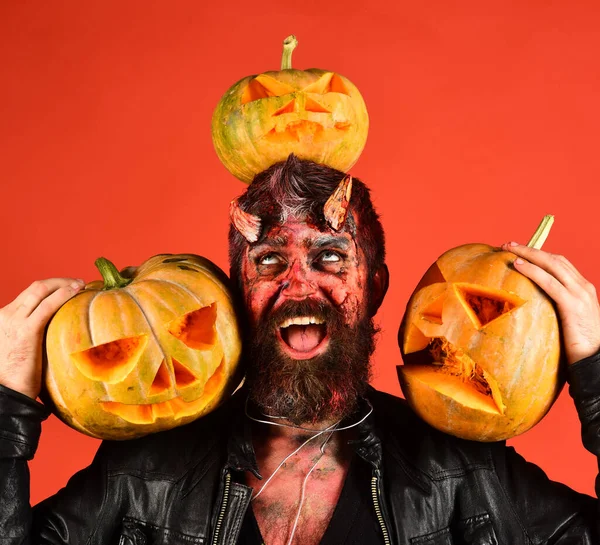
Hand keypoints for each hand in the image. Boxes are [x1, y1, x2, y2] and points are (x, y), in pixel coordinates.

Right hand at [0, 278, 84, 398]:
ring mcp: (14, 321)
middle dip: (59, 281)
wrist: (6, 395)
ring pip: (41, 290)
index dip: (50, 287)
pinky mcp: (26, 330)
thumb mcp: (20, 350)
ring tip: (81, 284)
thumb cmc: (17, 380)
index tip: (67, 287)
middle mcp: (5, 315)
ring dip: (64, 284)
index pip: (29, 294)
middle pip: (35, 287)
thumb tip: (57, 331)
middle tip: (77, 282)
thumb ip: (33, 336)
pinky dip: (64, 294)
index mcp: (2, 318)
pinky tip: (77, 291)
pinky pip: (48, 305)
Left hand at [502, 242, 599, 364]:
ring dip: (528, 254)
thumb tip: (530, 306)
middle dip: (531, 249)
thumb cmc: (578, 347)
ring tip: (508, 248)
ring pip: (551, 265)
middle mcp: (583, 287)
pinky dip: (532, 270)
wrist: (595, 362)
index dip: (539, 254)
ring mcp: (580, 294)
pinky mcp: (573, 304)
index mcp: (583, 289)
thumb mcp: (567, 321)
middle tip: (508, 244)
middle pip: (555, 259)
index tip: (520, 250)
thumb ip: (555, 309)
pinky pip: (549, 282)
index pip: (560, 264)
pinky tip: (518, 265)